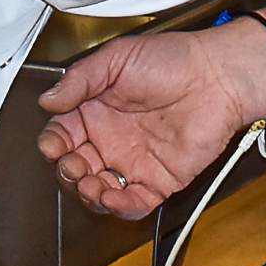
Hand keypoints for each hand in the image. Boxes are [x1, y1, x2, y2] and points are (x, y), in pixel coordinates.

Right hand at [35, 32, 247, 218]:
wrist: (216, 77)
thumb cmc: (173, 60)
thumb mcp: (117, 58)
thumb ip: (79, 79)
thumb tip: (49, 99)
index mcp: (96, 110)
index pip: (62, 136)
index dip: (52, 144)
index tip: (53, 145)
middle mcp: (112, 139)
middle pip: (75, 168)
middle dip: (67, 172)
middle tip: (72, 165)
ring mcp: (133, 161)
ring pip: (98, 191)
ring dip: (88, 193)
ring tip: (89, 183)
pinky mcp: (158, 180)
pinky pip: (133, 204)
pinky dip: (119, 208)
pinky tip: (111, 197)